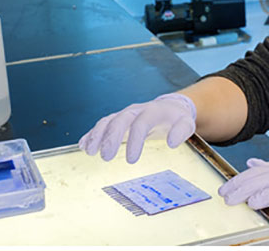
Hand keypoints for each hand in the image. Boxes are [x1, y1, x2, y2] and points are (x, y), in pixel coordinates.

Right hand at [77, 93, 195, 162]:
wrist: (168, 107)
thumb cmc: (176, 119)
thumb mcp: (186, 123)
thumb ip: (182, 131)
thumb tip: (172, 142)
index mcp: (152, 111)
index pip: (141, 123)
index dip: (134, 141)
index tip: (131, 160)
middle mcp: (135, 110)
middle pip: (119, 120)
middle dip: (110, 138)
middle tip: (105, 157)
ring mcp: (124, 114)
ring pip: (107, 121)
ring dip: (96, 135)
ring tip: (89, 151)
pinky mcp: (117, 120)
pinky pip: (101, 125)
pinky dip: (91, 134)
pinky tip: (83, 145)